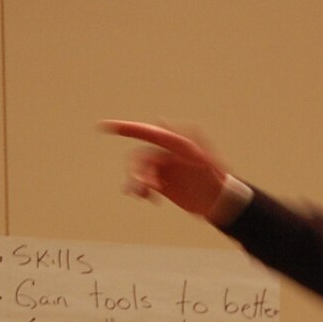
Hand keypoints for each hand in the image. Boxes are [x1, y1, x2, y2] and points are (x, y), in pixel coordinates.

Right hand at [101, 120, 231, 220]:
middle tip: (147, 187)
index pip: (147, 133)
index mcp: (175, 143)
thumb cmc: (215, 177)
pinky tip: (147, 198)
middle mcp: (166, 153)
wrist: (219, 201)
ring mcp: (163, 168)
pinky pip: (143, 184)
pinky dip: (140, 190)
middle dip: (139, 171)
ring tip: (144, 195)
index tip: (103, 127)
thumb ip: (179, 139)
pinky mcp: (161, 183)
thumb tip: (159, 120)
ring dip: (137, 183)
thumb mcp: (202, 157)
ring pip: (139, 172)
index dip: (125, 129)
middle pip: (140, 158)